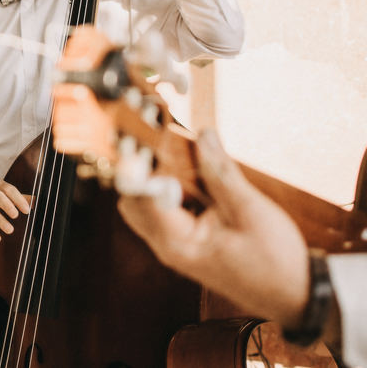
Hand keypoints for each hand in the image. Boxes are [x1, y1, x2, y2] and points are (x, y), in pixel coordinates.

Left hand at [117, 130, 308, 328]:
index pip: (141, 195)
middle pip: (136, 198)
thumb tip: (202, 135)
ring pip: (150, 203)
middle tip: (181, 149)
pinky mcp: (185, 242)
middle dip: (152, 171)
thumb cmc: (275, 260)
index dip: (146, 164)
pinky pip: (168, 210)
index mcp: (177, 241)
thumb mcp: (250, 209)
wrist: (295, 296)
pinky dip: (179, 191)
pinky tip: (204, 180)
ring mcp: (174, 245)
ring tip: (197, 162)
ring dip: (167, 179)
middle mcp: (167, 245)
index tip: (156, 136)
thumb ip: (220, 172)